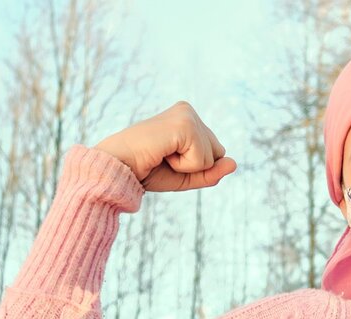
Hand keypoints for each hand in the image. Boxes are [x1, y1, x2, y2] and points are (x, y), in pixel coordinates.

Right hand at [93, 100, 236, 191]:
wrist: (117, 168)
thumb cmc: (145, 170)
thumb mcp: (185, 176)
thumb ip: (211, 172)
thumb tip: (234, 163)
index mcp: (186, 117)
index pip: (214, 152)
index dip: (193, 167)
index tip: (165, 159)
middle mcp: (187, 111)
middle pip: (218, 153)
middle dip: (194, 166)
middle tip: (163, 159)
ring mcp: (186, 115)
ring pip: (212, 157)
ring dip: (187, 167)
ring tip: (161, 155)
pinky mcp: (184, 124)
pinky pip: (202, 160)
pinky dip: (184, 167)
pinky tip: (163, 154)